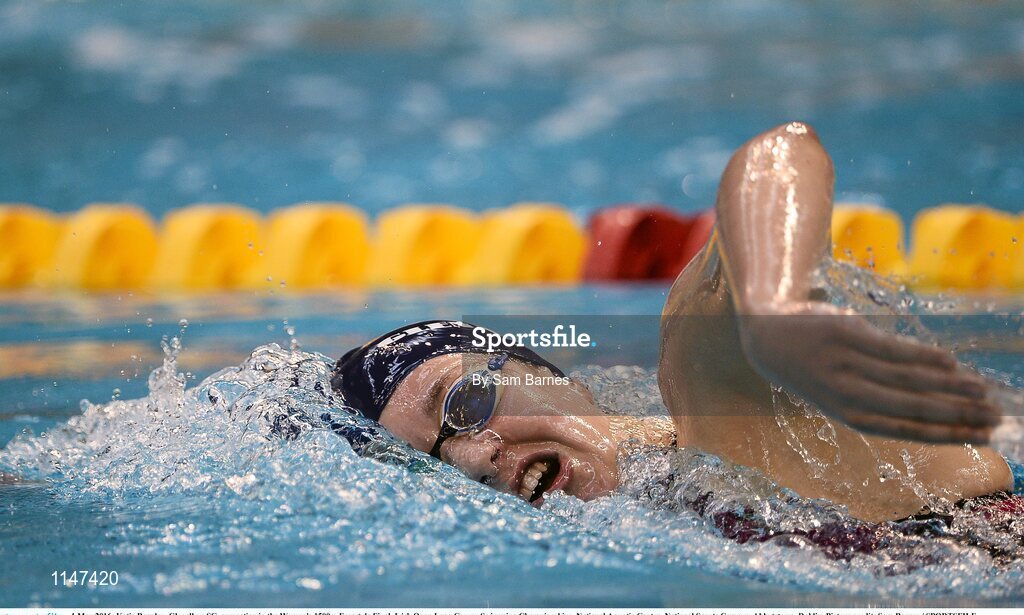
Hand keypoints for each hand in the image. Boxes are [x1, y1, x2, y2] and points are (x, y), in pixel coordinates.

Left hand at [737, 301, 1000, 443]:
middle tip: (996, 417)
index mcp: (846, 414)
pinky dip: (925, 356)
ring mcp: (846, 364)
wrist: (765, 332)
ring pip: (909, 378)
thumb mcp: (836, 391)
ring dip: (951, 385)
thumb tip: (933, 405)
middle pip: (914, 407)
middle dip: (959, 414)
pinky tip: (952, 361)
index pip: (906, 429)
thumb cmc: (811, 366)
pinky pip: (893, 348)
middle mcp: (847, 393)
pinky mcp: (846, 335)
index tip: (981, 438)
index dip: (946, 435)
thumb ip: (877, 399)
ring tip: (983, 391)